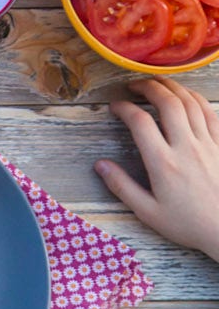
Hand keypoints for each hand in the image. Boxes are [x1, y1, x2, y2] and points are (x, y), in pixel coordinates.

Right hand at [97, 79, 218, 262]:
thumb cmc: (191, 225)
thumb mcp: (149, 213)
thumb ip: (122, 187)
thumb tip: (100, 165)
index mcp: (164, 164)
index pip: (140, 122)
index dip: (124, 108)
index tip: (115, 107)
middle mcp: (187, 148)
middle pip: (168, 103)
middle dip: (148, 87)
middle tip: (134, 85)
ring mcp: (209, 145)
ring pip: (191, 103)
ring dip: (173, 87)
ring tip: (158, 83)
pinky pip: (212, 113)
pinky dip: (197, 99)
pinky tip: (188, 97)